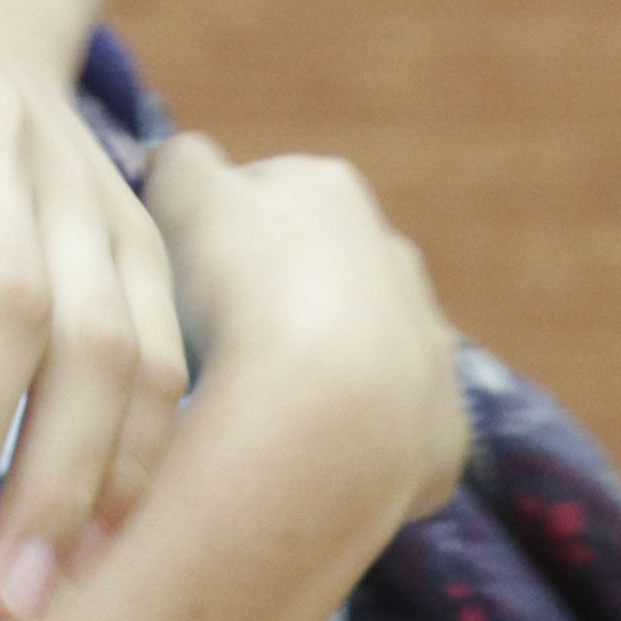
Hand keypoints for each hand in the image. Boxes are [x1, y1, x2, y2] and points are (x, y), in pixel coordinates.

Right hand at [45, 136, 459, 620]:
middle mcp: (392, 256)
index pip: (260, 193)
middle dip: (277, 301)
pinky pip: (389, 429)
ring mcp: (426, 343)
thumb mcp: (183, 195)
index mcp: (327, 190)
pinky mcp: (441, 428)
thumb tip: (179, 158)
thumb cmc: (243, 289)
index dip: (214, 235)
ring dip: (319, 371)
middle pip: (320, 271)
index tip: (181, 280)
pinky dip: (350, 441)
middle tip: (217, 349)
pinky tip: (305, 461)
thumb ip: (180, 163)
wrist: (328, 410)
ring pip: (362, 350)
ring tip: (261, 411)